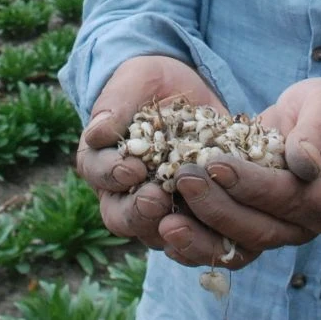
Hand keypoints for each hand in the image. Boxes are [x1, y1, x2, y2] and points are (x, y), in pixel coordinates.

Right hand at [76, 55, 225, 253]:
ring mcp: (160, 210)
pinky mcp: (194, 215)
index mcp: (101, 162)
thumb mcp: (134, 81)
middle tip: (157, 198)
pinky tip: (223, 226)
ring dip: (173, 230)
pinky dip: (209, 236)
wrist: (189, 90)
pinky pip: (198, 238)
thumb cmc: (151, 83)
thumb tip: (98, 133)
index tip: (132, 167)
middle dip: (138, 212)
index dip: (111, 175)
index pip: (98, 175)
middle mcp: (124, 194)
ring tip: (191, 212)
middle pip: (122, 218)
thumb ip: (115, 104)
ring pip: (158, 235)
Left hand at [159, 77, 320, 268]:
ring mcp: (277, 233)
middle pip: (258, 230)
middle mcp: (305, 226)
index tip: (216, 164)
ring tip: (166, 223)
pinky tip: (166, 235)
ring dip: (200, 238)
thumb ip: (318, 133)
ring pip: (237, 248)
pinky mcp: (250, 230)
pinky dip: (195, 245)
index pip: (289, 197)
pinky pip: (223, 247)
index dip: (252, 184)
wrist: (318, 123)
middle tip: (183, 179)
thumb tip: (304, 163)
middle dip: (217, 207)